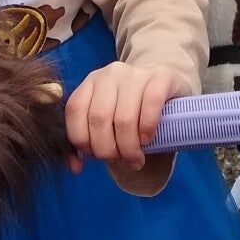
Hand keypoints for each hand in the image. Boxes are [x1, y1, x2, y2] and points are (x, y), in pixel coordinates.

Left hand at [64, 61, 190, 171]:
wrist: (164, 88)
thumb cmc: (132, 111)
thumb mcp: (107, 122)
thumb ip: (88, 141)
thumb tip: (75, 166)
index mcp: (91, 82)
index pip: (75, 109)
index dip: (82, 138)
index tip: (94, 155)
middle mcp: (111, 74)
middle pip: (99, 117)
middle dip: (106, 149)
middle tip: (117, 160)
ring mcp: (137, 73)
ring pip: (124, 117)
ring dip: (128, 147)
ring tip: (134, 158)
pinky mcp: (162, 76)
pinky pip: (151, 104)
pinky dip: (147, 129)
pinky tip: (148, 139)